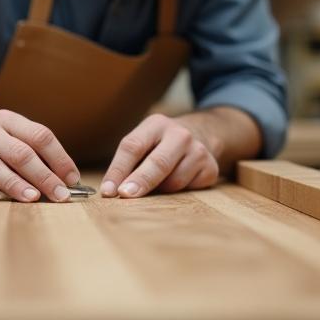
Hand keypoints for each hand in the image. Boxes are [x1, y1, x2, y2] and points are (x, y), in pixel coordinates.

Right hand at [0, 109, 79, 202]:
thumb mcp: (9, 139)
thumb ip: (34, 154)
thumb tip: (68, 180)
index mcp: (6, 120)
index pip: (39, 136)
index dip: (59, 158)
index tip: (72, 179)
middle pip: (20, 153)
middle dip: (44, 176)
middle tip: (60, 195)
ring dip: (16, 184)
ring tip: (33, 197)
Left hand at [100, 114, 218, 197]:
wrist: (201, 135)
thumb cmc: (160, 145)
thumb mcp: (144, 142)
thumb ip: (129, 163)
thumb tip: (111, 191)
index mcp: (156, 124)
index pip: (133, 147)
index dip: (118, 170)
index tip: (108, 190)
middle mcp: (179, 134)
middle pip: (157, 162)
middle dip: (140, 181)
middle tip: (125, 195)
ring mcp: (198, 150)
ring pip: (173, 181)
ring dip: (160, 189)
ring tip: (159, 183)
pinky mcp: (210, 168)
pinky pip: (189, 189)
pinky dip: (179, 192)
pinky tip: (178, 180)